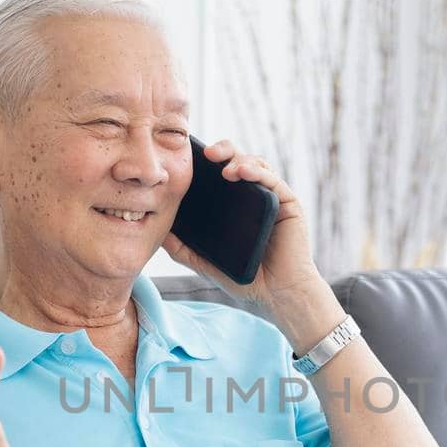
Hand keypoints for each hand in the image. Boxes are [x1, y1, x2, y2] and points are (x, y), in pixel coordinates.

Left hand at [160, 139, 322, 309]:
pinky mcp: (288, 204)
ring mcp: (271, 199)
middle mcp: (253, 197)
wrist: (277, 296)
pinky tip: (243, 172)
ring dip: (239, 160)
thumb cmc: (245, 280)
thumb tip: (157, 229)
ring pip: (256, 164)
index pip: (218, 173)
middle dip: (222, 150)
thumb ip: (182, 248)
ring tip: (224, 169)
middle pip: (237, 160)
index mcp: (234, 205)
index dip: (204, 162)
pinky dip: (257, 172)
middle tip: (206, 153)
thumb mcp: (204, 263)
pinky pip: (273, 180)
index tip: (187, 158)